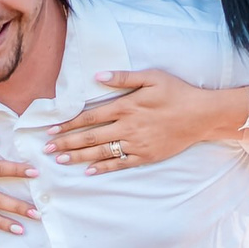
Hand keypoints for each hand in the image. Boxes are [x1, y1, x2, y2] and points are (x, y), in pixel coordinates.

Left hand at [45, 69, 227, 172]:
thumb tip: (97, 76)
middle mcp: (128, 127)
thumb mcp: (152, 76)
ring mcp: (136, 144)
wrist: (201, 116)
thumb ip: (123, 77)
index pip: (90, 117)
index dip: (69, 124)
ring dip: (79, 157)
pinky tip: (89, 171)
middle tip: (47, 149)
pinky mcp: (146, 156)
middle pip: (90, 137)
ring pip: (102, 152)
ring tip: (60, 160)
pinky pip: (120, 164)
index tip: (52, 129)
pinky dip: (104, 168)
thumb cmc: (177, 92)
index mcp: (126, 106)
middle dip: (67, 143)